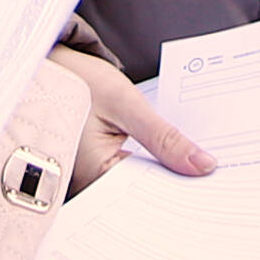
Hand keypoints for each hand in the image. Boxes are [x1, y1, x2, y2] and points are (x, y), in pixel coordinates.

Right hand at [62, 51, 211, 192]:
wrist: (44, 64)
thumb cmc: (75, 79)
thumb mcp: (125, 102)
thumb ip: (164, 137)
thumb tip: (202, 166)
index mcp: (93, 175)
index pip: (150, 194)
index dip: (184, 186)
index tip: (216, 181)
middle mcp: (88, 185)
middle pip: (145, 193)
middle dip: (178, 180)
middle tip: (213, 169)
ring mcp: (89, 178)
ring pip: (139, 184)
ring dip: (165, 171)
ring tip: (198, 162)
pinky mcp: (93, 167)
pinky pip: (128, 173)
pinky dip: (150, 164)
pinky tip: (172, 154)